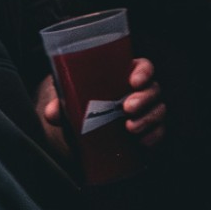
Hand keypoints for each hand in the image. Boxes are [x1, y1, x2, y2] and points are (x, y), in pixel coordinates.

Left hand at [39, 57, 164, 153]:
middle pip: (153, 89)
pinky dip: (153, 137)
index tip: (133, 81)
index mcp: (124, 77)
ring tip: (130, 128)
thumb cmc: (81, 108)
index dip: (143, 71)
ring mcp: (145, 113)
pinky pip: (159, 132)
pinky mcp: (147, 132)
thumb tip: (52, 112)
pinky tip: (142, 142)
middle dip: (144, 98)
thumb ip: (60, 105)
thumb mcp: (70, 103)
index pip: (142, 67)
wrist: (82, 134)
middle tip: (126, 107)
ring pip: (158, 110)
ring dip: (148, 119)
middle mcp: (139, 93)